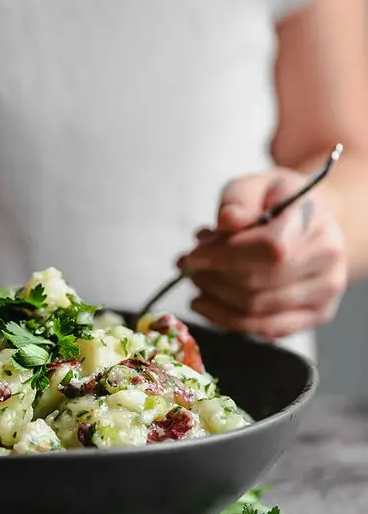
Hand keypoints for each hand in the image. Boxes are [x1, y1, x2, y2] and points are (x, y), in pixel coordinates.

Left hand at [177, 168, 346, 338]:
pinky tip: (207, 305)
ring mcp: (326, 291)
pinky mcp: (317, 314)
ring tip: (195, 282)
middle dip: (213, 277)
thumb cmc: (278, 202)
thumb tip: (226, 222)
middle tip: (186, 267)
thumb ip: (238, 199)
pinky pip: (267, 329)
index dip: (224, 257)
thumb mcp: (256, 184)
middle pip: (259, 283)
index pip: (269, 249)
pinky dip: (228, 320)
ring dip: (215, 299)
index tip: (191, 256)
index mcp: (313, 220)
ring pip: (258, 310)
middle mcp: (327, 259)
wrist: (315, 223)